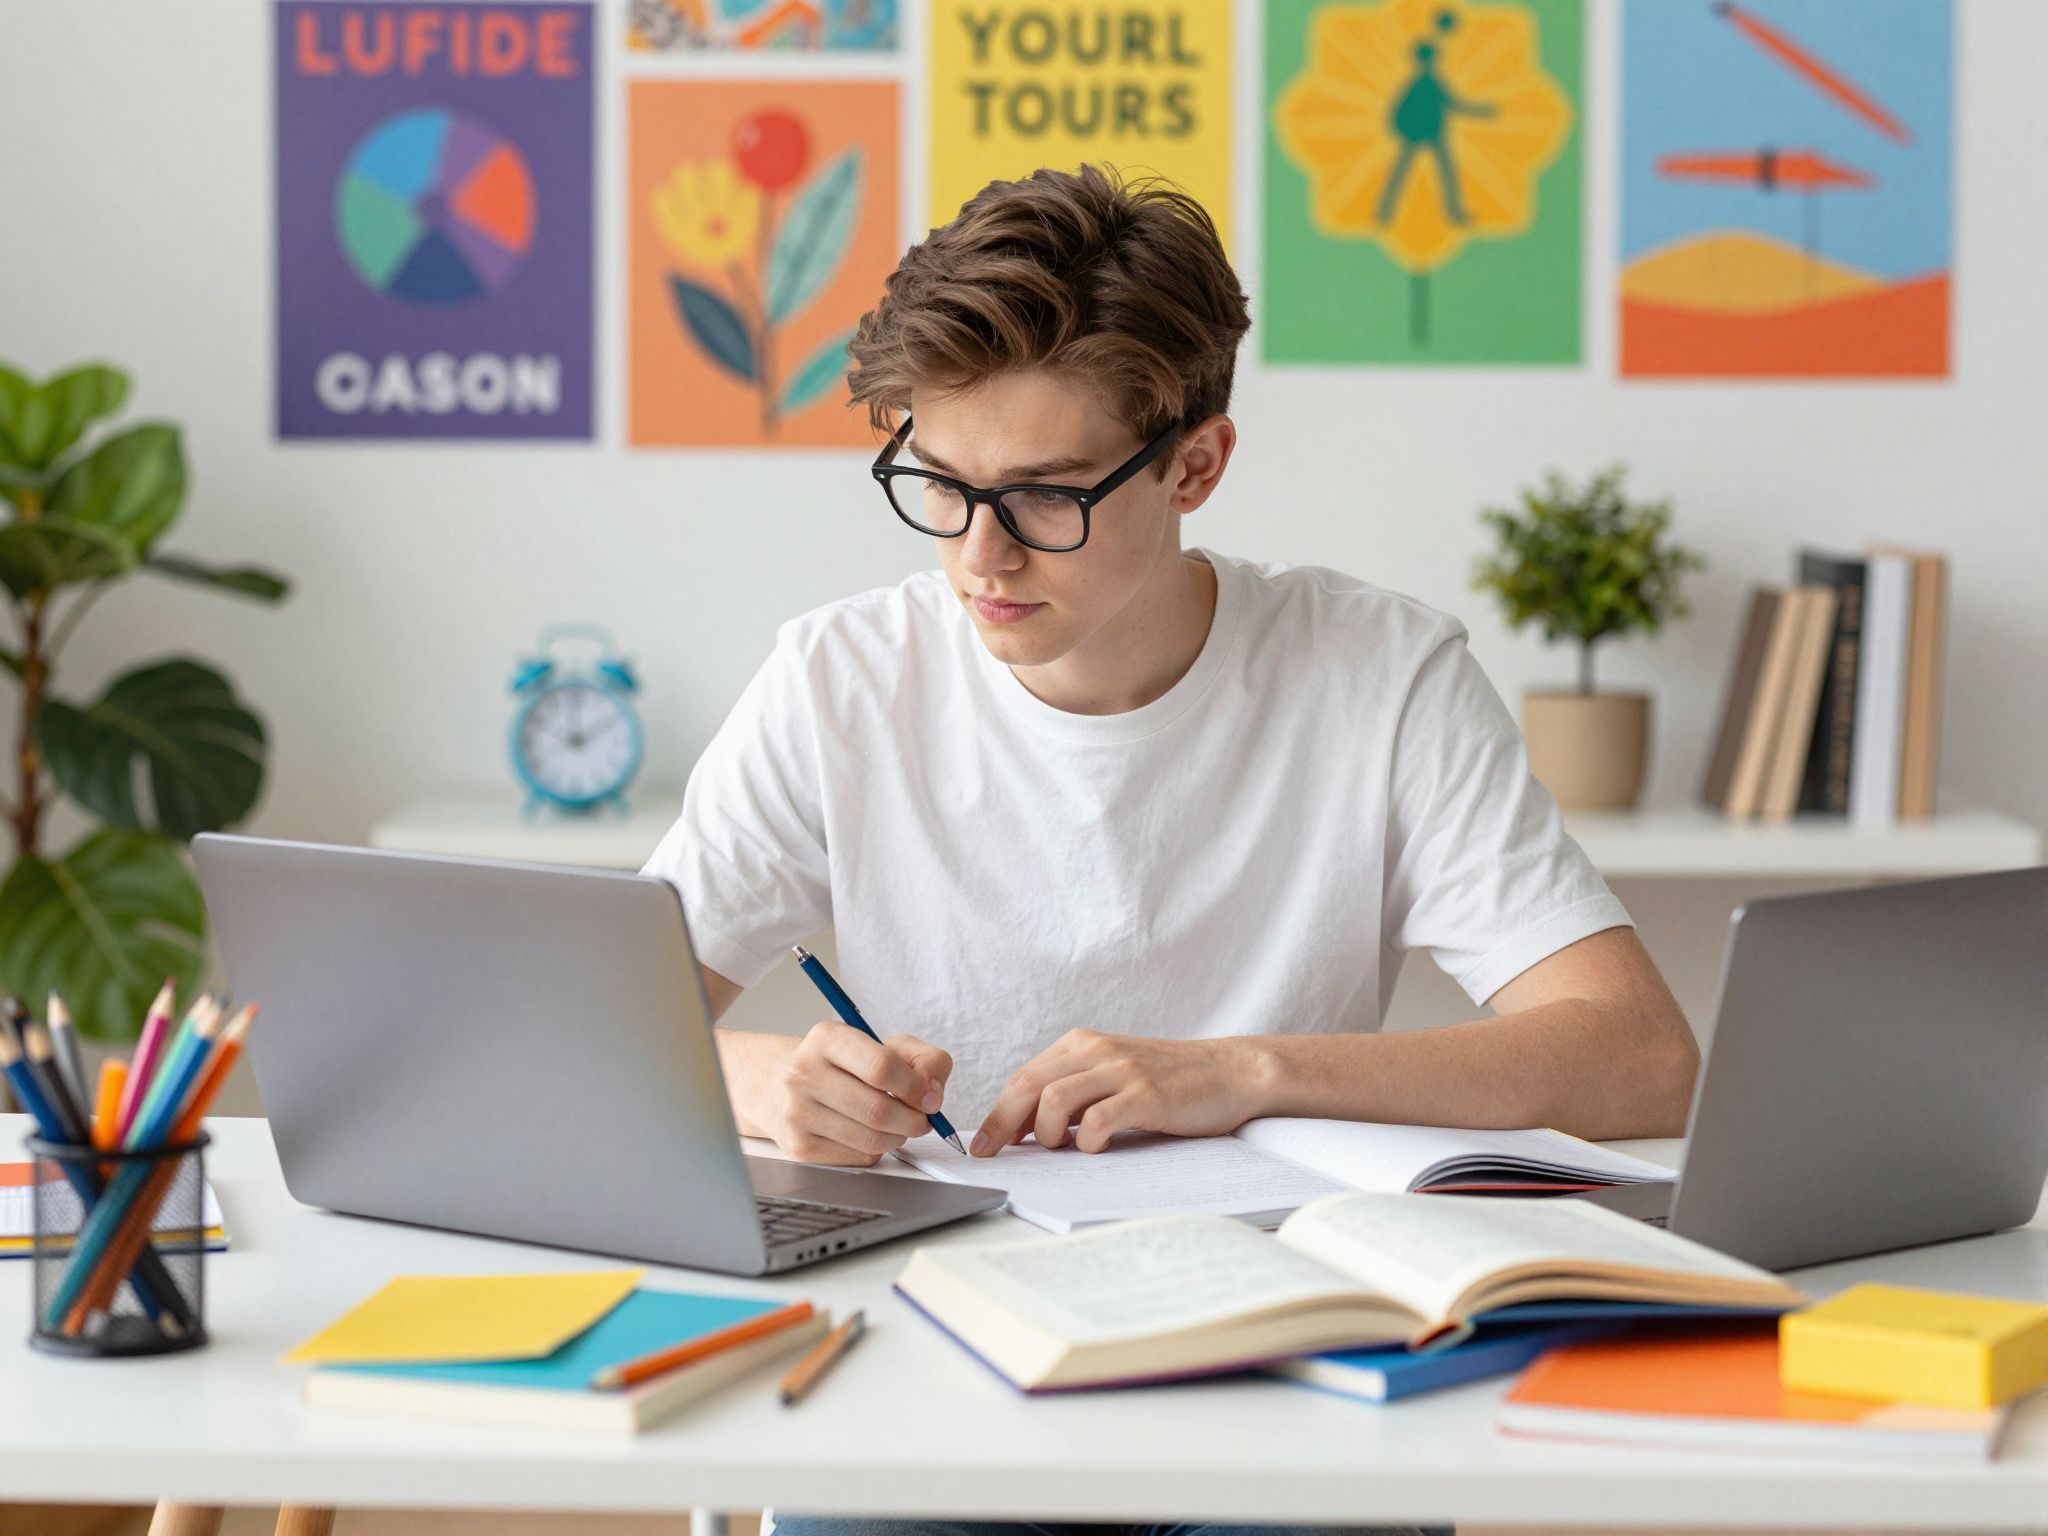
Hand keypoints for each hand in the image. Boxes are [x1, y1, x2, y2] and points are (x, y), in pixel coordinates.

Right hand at [740, 1023, 952, 1166]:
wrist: (776, 1084)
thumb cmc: (840, 1064)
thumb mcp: (882, 1045)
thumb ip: (922, 1059)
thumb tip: (933, 1095)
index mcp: (826, 1038)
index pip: (881, 1067)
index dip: (916, 1087)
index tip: (930, 1097)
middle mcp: (803, 1073)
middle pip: (878, 1109)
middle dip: (913, 1120)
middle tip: (921, 1119)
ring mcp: (797, 1112)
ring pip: (870, 1139)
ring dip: (898, 1137)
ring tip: (897, 1125)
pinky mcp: (798, 1146)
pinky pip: (857, 1157)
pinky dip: (876, 1150)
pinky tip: (868, 1133)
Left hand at [971, 1030, 1267, 1155]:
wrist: (1229, 1071)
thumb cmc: (1168, 1081)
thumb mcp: (1112, 1076)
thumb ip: (1073, 1093)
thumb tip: (1023, 1128)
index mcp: (1082, 1044)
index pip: (1024, 1077)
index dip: (998, 1112)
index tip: (984, 1143)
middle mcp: (1097, 1050)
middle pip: (1029, 1085)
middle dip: (1002, 1123)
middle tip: (991, 1154)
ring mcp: (1122, 1070)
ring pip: (1054, 1099)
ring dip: (1047, 1132)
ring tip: (1060, 1148)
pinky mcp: (1146, 1094)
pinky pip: (1098, 1119)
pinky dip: (1087, 1141)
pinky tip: (1096, 1148)